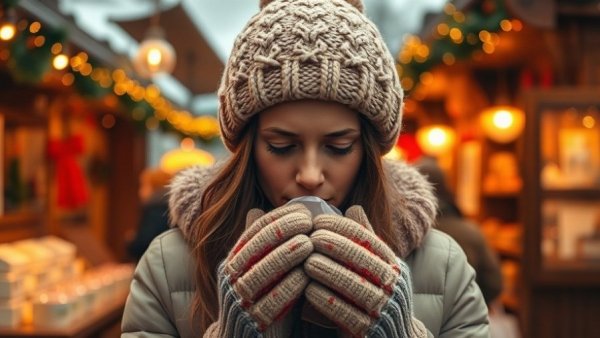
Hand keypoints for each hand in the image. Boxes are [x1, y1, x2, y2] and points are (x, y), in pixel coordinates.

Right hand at [224, 203, 312, 330]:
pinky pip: (270, 301)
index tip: (303, 210)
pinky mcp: (253, 323)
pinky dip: (289, 285)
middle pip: (256, 247)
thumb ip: (261, 245)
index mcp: (234, 261)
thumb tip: (260, 209)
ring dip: (286, 255)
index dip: (278, 217)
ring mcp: (240, 300)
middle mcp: (232, 278)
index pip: (254, 230)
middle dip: (283, 230)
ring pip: (261, 272)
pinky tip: (307, 276)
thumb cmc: (260, 300)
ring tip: (309, 243)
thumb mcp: (257, 269)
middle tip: (308, 222)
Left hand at [304, 205, 401, 336]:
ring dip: (330, 272)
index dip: (342, 228)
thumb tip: (353, 208)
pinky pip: (349, 314)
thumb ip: (365, 241)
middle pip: (363, 260)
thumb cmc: (377, 296)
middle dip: (335, 246)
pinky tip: (310, 291)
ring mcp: (384, 309)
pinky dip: (329, 301)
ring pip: (356, 286)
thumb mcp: (376, 267)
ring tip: (307, 262)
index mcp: (392, 265)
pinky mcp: (371, 331)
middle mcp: (393, 285)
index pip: (368, 239)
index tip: (317, 221)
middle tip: (310, 237)